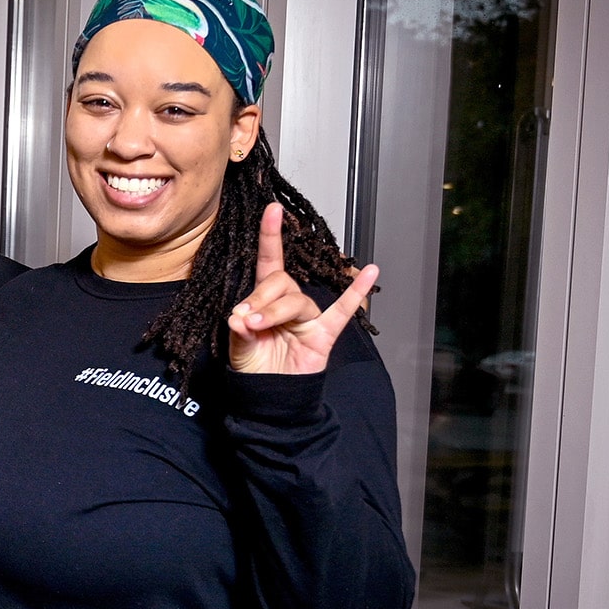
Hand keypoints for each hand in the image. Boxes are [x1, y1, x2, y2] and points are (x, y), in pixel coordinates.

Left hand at [227, 202, 378, 374]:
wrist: (270, 397)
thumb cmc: (255, 370)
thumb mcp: (238, 348)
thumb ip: (239, 330)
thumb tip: (239, 315)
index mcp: (264, 300)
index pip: (268, 261)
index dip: (269, 236)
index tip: (271, 211)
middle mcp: (287, 303)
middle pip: (279, 282)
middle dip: (261, 297)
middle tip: (247, 318)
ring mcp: (307, 317)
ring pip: (297, 300)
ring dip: (277, 309)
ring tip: (259, 326)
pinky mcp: (323, 334)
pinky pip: (342, 311)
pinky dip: (356, 292)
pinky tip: (370, 273)